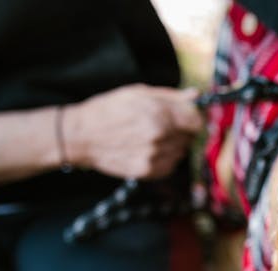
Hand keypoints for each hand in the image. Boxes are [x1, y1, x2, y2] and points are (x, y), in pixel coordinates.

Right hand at [64, 84, 202, 178]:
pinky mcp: (148, 171)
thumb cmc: (108, 110)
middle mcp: (159, 135)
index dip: (193, 119)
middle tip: (161, 127)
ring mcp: (154, 155)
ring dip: (173, 146)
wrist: (81, 136)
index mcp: (158, 112)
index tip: (186, 119)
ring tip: (151, 138)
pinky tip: (148, 150)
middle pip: (190, 137)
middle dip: (181, 131)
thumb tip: (196, 95)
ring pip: (181, 152)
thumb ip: (171, 96)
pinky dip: (165, 159)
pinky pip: (171, 166)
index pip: (196, 121)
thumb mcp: (137, 93)